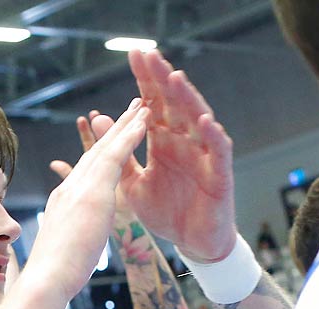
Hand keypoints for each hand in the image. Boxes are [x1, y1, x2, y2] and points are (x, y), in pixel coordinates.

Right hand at [18, 98, 148, 301]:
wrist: (46, 279)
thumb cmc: (54, 275)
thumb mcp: (65, 249)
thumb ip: (71, 236)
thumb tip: (72, 242)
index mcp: (64, 202)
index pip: (86, 170)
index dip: (101, 151)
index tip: (113, 137)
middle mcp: (70, 188)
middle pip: (95, 152)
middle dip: (114, 129)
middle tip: (131, 108)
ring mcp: (79, 187)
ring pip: (106, 147)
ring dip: (126, 124)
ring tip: (144, 104)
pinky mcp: (92, 190)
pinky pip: (116, 156)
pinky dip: (131, 136)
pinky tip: (145, 121)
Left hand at [119, 47, 237, 262]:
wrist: (191, 243)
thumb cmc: (167, 211)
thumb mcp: (134, 183)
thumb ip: (120, 153)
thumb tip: (99, 119)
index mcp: (163, 142)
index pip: (154, 104)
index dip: (145, 80)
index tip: (134, 54)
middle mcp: (185, 143)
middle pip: (173, 104)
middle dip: (162, 79)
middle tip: (150, 54)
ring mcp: (203, 156)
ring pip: (197, 120)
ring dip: (187, 99)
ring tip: (174, 78)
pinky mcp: (219, 175)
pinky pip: (218, 152)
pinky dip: (213, 137)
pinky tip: (204, 121)